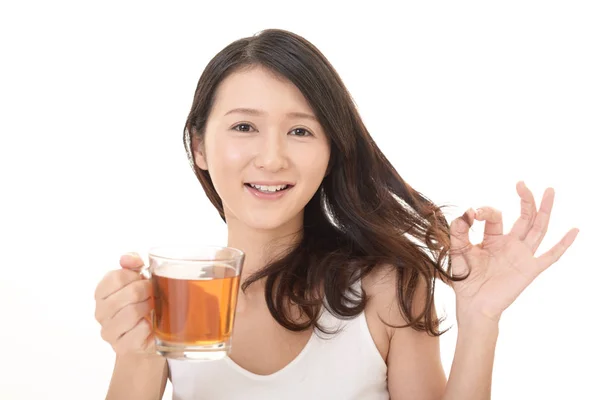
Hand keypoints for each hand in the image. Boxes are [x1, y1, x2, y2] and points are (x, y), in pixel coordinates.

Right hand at [94, 253, 154, 354]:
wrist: (146, 337)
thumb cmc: (141, 303)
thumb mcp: (137, 279)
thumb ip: (131, 264)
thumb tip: (127, 258)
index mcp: (101, 293)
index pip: (116, 277)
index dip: (135, 276)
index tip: (142, 279)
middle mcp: (100, 313)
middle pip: (129, 293)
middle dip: (147, 290)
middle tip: (152, 293)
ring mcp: (109, 331)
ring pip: (133, 312)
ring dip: (149, 306)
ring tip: (152, 307)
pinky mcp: (122, 347)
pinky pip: (140, 330)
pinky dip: (150, 325)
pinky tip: (150, 324)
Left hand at [448, 181, 578, 323]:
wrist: (473, 305)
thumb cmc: (465, 280)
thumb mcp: (458, 251)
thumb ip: (459, 231)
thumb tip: (467, 211)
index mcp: (493, 239)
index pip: (494, 216)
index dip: (484, 211)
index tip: (473, 213)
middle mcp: (510, 244)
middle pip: (524, 217)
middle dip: (524, 199)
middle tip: (521, 184)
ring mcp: (522, 256)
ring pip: (538, 228)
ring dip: (544, 210)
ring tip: (549, 190)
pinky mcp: (530, 269)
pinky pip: (550, 256)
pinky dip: (563, 244)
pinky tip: (574, 230)